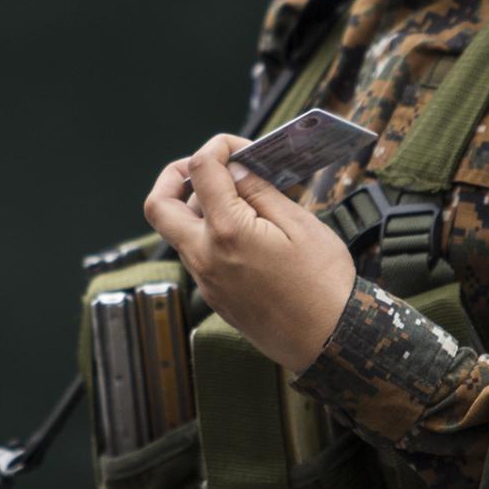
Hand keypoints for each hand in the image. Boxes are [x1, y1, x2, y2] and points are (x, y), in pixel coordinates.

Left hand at [143, 134, 357, 375]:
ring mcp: (206, 281)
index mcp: (227, 232)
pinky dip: (210, 233)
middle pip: (159, 206)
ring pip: (177, 232)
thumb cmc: (323, 285)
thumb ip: (260, 192)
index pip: (200, 169)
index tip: (240, 149)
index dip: (218, 147)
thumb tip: (236, 170)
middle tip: (208, 168)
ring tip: (240, 200)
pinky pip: (197, 256)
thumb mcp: (300, 224)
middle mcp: (204, 257)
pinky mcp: (214, 297)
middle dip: (175, 176)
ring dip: (196, 207)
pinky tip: (246, 231)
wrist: (329, 341)